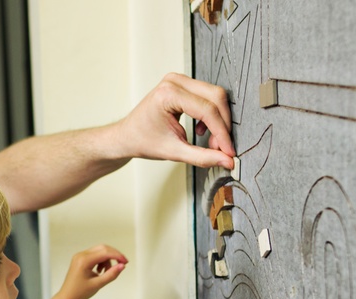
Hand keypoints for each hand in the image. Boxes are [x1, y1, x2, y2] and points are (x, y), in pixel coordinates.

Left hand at [41, 244, 127, 298]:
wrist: (68, 297)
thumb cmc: (80, 292)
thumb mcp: (98, 284)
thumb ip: (111, 274)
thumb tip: (122, 266)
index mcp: (84, 260)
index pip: (105, 252)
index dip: (117, 256)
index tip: (126, 262)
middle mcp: (81, 255)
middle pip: (103, 248)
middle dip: (114, 255)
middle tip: (122, 264)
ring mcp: (80, 256)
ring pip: (99, 251)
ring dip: (107, 260)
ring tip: (105, 273)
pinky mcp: (80, 258)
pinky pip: (95, 255)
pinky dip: (101, 261)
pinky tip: (100, 271)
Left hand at [116, 72, 234, 168]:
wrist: (126, 136)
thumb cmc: (142, 141)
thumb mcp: (173, 152)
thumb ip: (202, 157)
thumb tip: (227, 161)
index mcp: (168, 94)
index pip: (207, 110)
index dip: (222, 132)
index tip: (228, 151)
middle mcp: (174, 81)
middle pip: (216, 97)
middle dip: (223, 124)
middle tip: (221, 147)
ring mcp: (178, 80)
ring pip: (215, 95)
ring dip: (218, 120)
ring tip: (209, 141)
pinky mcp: (182, 84)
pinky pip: (207, 95)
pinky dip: (210, 114)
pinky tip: (201, 130)